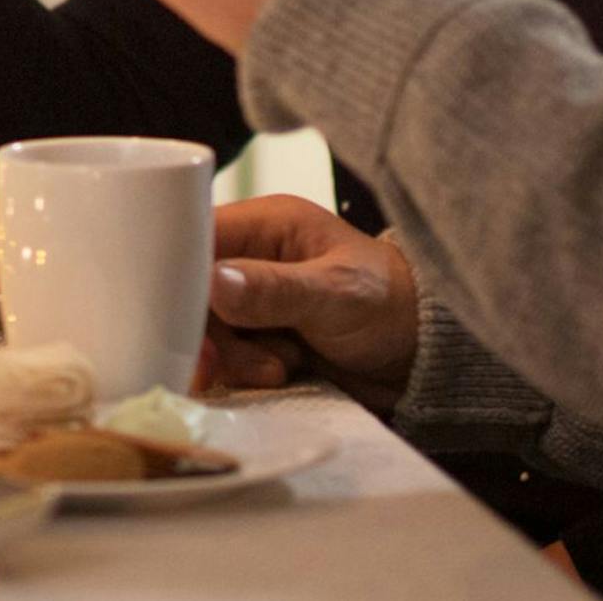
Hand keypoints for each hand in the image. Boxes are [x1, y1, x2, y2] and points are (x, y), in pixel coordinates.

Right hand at [195, 194, 417, 411]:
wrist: (427, 359)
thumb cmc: (395, 306)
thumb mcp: (338, 295)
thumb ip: (276, 290)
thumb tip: (212, 283)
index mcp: (267, 226)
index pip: (196, 237)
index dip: (176, 273)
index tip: (175, 315)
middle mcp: (253, 258)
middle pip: (192, 290)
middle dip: (207, 330)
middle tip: (219, 363)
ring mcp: (255, 302)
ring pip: (207, 328)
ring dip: (231, 357)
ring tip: (277, 369)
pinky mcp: (260, 339)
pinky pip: (226, 355)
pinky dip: (242, 373)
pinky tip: (278, 376)